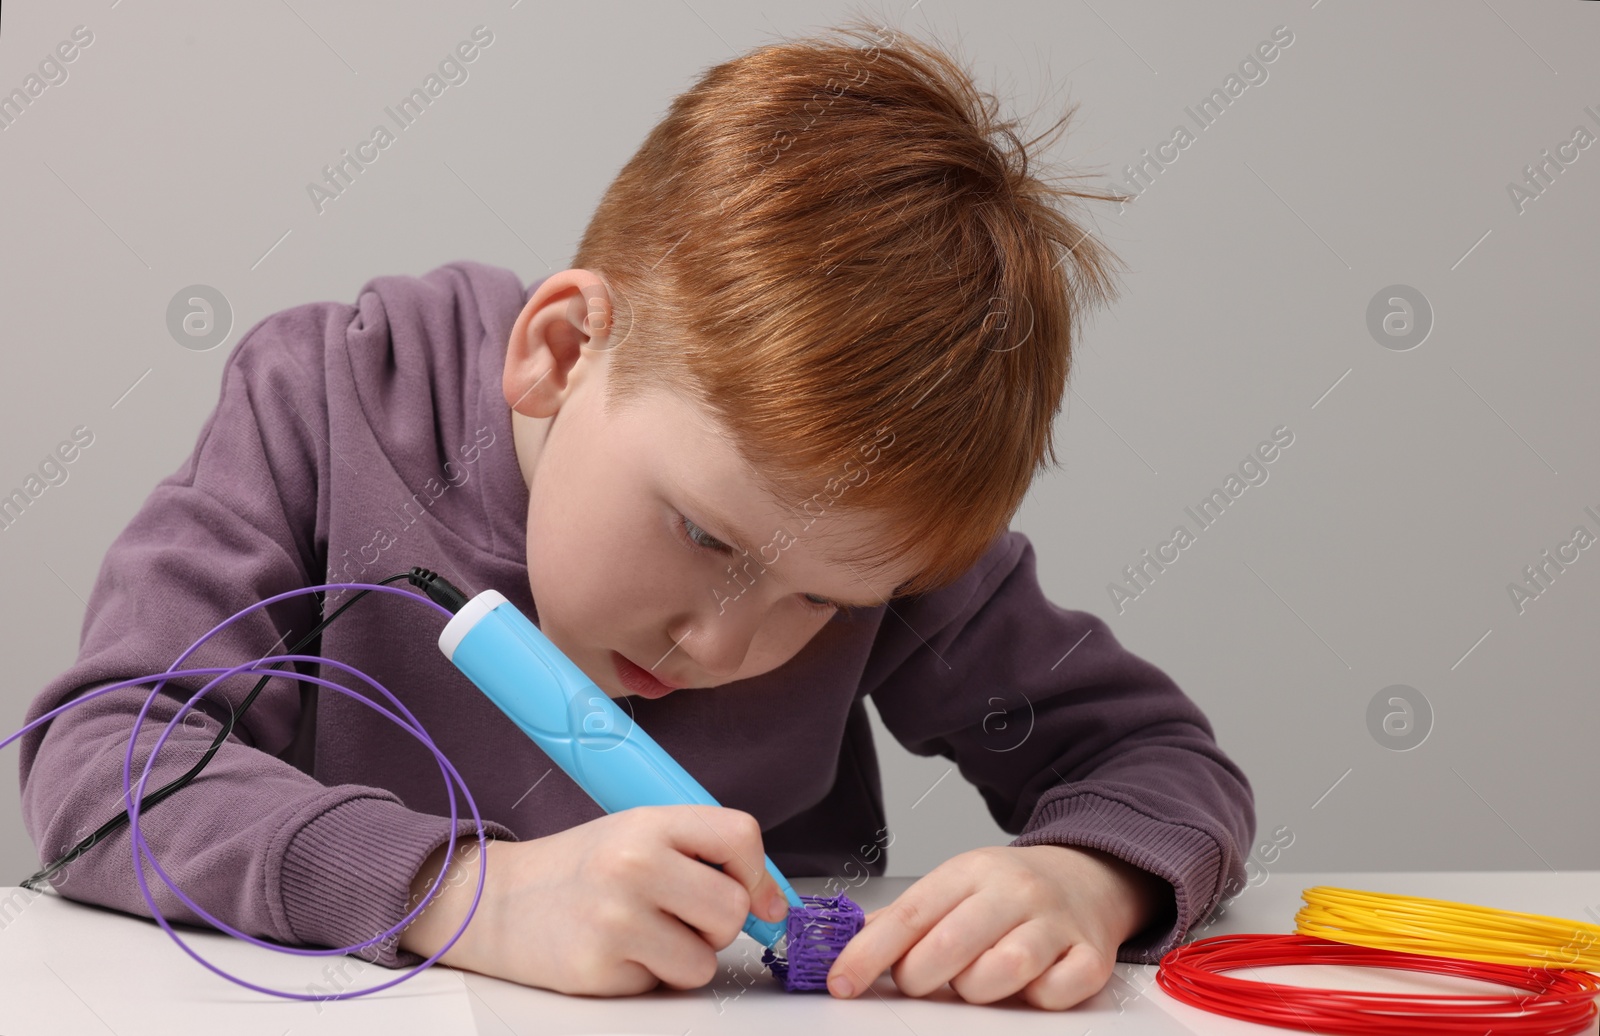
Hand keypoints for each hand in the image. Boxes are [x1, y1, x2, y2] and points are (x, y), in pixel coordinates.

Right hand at [396, 805, 790, 995]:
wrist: (499, 902)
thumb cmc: (581, 869)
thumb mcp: (640, 836)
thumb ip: (704, 856)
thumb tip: (772, 905)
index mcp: (650, 822)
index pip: (740, 836)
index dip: (757, 873)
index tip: (755, 896)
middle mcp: (634, 864)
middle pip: (732, 909)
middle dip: (718, 924)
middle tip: (682, 916)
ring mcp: (616, 918)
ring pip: (705, 960)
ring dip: (685, 957)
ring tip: (645, 934)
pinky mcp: (600, 968)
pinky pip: (664, 985)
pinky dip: (649, 976)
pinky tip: (617, 952)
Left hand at [825, 844, 1169, 1009]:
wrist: (1088, 876)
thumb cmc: (1009, 891)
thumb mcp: (954, 887)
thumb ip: (904, 919)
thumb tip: (845, 946)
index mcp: (971, 871)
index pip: (910, 915)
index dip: (869, 952)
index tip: (841, 981)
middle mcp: (1014, 891)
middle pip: (951, 945)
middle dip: (920, 977)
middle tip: (919, 980)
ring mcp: (1056, 923)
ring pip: (1003, 970)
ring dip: (976, 989)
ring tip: (974, 980)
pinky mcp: (1091, 956)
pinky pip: (1055, 994)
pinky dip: (1036, 1000)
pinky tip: (1027, 986)